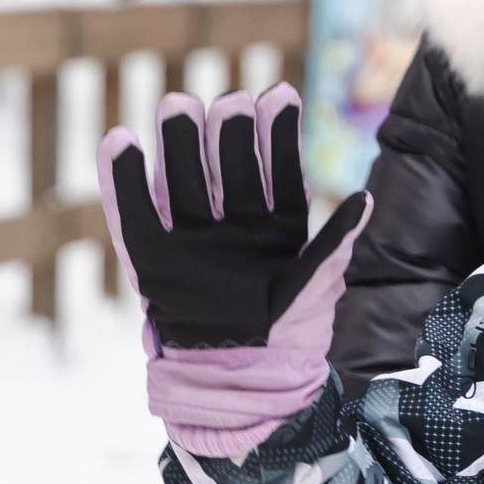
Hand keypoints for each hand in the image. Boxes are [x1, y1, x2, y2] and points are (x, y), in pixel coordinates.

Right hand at [98, 84, 370, 455]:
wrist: (242, 388)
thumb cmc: (289, 340)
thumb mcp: (318, 289)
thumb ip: (335, 244)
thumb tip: (364, 200)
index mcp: (275, 227)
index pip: (276, 169)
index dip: (277, 132)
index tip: (278, 94)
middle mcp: (232, 226)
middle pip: (226, 166)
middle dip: (228, 131)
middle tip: (229, 103)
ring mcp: (191, 240)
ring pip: (182, 180)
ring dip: (178, 143)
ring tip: (179, 106)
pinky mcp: (152, 262)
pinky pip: (133, 217)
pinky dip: (122, 182)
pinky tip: (119, 142)